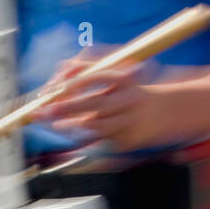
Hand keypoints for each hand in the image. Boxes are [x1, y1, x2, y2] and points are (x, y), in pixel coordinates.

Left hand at [38, 60, 192, 149]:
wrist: (167, 113)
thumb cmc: (133, 92)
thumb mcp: (116, 76)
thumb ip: (90, 67)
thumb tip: (62, 66)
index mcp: (126, 79)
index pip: (95, 77)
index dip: (71, 84)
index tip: (52, 90)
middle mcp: (129, 99)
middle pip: (94, 104)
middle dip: (66, 108)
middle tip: (43, 112)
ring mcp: (130, 121)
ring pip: (97, 126)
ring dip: (73, 127)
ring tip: (57, 126)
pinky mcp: (129, 141)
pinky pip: (102, 142)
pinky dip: (85, 142)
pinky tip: (73, 140)